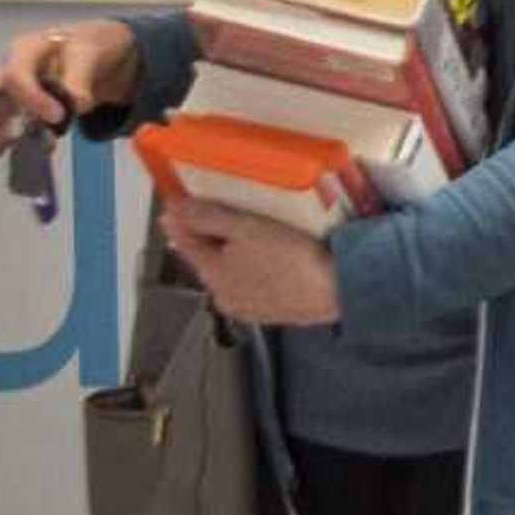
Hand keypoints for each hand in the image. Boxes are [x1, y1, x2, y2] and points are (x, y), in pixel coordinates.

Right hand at [0, 22, 138, 174]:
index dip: (32, 99)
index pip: (16, 77)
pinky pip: (6, 134)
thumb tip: (76, 104)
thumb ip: (81, 78)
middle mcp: (12, 75)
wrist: (97, 53)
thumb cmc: (89, 47)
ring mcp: (16, 97)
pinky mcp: (24, 115)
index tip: (58, 117)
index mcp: (26, 52)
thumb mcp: (90, 54)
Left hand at [159, 201, 342, 325]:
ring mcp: (248, 307)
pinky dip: (258, 269)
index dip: (182, 217)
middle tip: (233, 215)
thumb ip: (206, 217)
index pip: (184, 240)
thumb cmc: (297, 261)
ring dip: (238, 253)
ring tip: (262, 235)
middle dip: (214, 235)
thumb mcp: (247, 227)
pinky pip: (255, 283)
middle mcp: (224, 296)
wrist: (339, 289)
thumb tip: (175, 210)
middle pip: (208, 256)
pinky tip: (278, 258)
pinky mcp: (271, 311)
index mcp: (212, 275)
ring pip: (233, 271)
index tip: (184, 202)